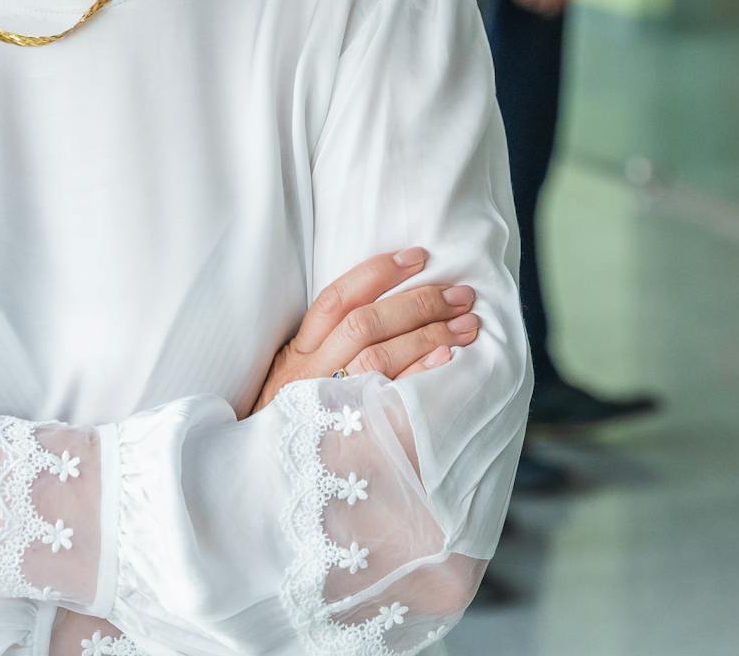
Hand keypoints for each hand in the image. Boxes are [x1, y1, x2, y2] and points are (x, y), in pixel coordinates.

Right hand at [252, 248, 482, 413]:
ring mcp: (329, 405)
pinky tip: (448, 360)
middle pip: (365, 325)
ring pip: (378, 358)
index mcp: (298, 354)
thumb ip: (326, 347)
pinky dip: (419, 377)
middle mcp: (310, 375)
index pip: (336, 300)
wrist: (270, 483)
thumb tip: (384, 304)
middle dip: (417, 304)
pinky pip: (387, 400)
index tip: (418, 256)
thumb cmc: (293, 423)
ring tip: (467, 324)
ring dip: (428, 336)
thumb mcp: (295, 380)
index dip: (377, 273)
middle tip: (461, 294)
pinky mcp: (349, 436)